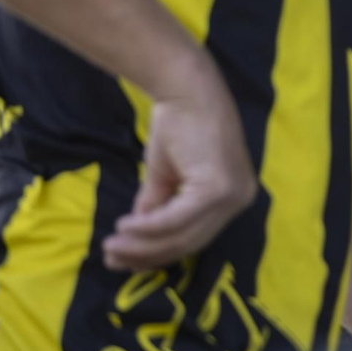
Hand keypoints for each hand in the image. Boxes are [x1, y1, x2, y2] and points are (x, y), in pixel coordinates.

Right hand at [102, 59, 256, 271]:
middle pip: (189, 243)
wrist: (185, 90)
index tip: (124, 260)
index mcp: (233, 197)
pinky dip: (148, 227)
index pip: (195, 237)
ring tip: (111, 246)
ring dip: (142, 244)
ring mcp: (232, 196)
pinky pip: (176, 220)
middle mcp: (240, 199)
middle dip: (146, 255)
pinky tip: (124, 226)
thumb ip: (157, 208)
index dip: (158, 253)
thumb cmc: (179, 126)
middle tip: (111, 258)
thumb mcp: (166, 177)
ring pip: (182, 235)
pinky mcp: (217, 189)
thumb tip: (137, 240)